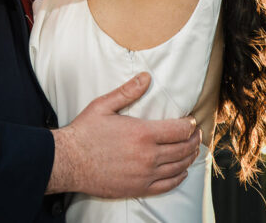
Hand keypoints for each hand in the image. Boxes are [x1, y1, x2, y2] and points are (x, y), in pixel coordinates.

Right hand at [48, 72, 201, 197]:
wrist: (68, 161)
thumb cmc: (84, 132)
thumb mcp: (104, 105)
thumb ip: (128, 92)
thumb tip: (146, 77)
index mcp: (143, 133)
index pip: (179, 129)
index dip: (190, 125)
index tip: (191, 121)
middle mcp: (148, 155)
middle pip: (183, 148)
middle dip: (193, 139)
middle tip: (196, 134)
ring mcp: (145, 174)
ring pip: (178, 166)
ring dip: (189, 157)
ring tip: (192, 150)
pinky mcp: (139, 188)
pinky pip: (167, 184)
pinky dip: (179, 177)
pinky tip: (181, 172)